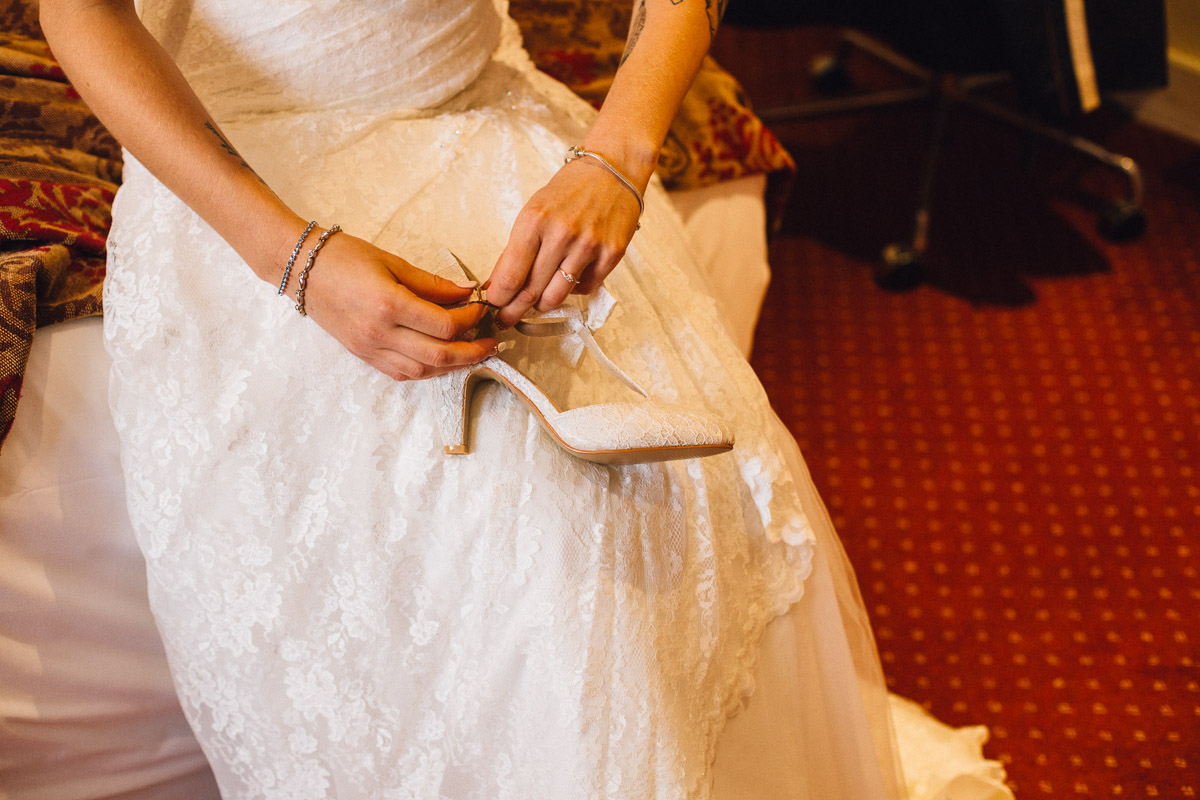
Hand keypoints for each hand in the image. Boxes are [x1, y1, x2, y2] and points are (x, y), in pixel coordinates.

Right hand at [285, 231, 497, 380]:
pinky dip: (428, 370)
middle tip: (492, 344)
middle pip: (440, 356)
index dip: (471, 320)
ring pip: (423, 370)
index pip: (445, 325)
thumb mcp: (392, 262)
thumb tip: (467, 293)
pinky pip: (403, 373)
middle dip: (473, 352)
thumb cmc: (344, 257)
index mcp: (389, 305)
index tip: (482, 308)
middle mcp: (380, 333)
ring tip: (473, 353)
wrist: (301, 269)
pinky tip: (442, 360)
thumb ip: (433, 283)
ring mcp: (370, 349)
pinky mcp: (363, 355)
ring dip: (453, 366)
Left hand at [486, 157, 640, 327]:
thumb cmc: (570, 190)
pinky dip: (574, 289)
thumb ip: (517, 249)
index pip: (510, 275)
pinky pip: (585, 289)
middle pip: (530, 291)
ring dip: (542, 304)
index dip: (498, 298)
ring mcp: (588, 246)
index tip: (493, 306)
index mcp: (535, 220)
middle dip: (514, 311)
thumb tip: (498, 284)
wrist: (613, 170)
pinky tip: (570, 276)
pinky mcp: (611, 255)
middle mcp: (562, 234)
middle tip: (506, 319)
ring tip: (537, 301)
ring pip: (556, 297)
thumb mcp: (534, 211)